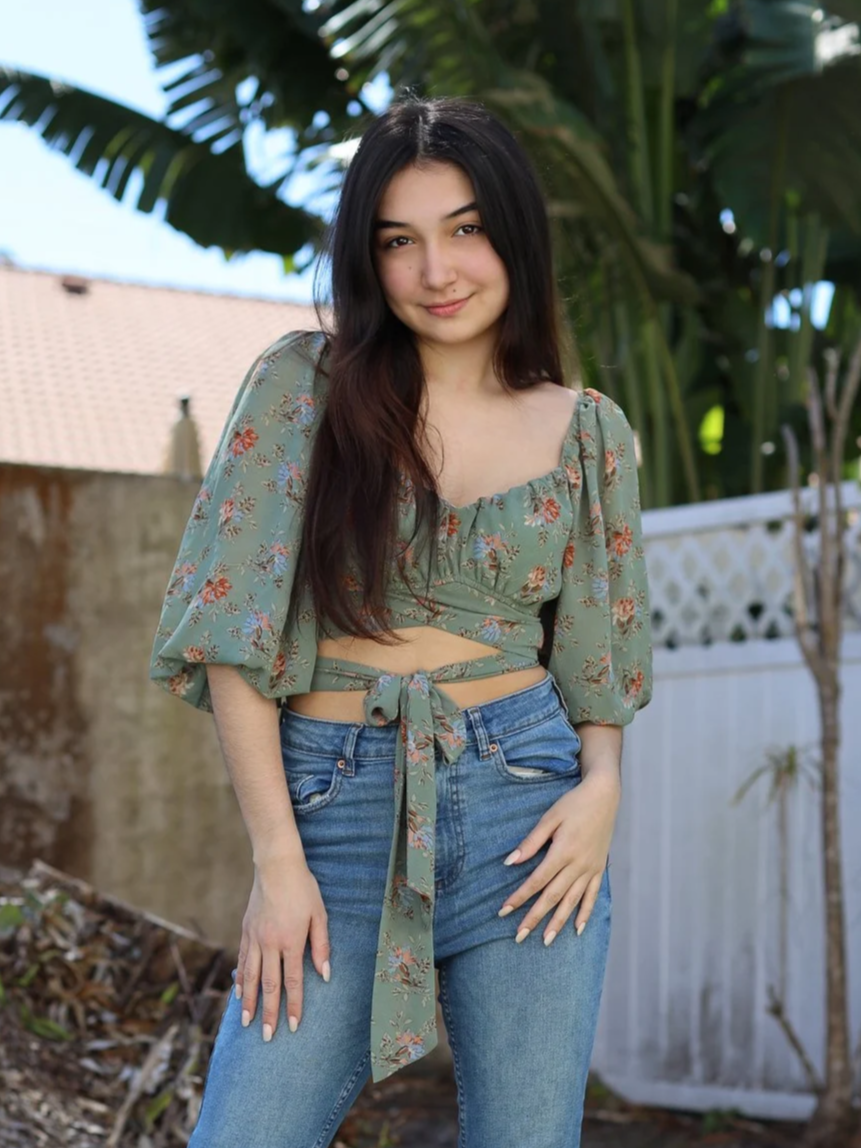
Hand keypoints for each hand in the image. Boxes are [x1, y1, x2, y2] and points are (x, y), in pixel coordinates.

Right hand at [235, 854, 330, 1040]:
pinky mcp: (246, 931)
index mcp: (291, 941)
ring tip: (248, 1023)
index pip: (292, 981)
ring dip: (250, 1003)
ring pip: (251, 977)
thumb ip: (321, 946)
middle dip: (269, 1013)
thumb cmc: (303, 888)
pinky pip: (242, 961)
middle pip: (270, 985)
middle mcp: (270, 943)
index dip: (293, 1006)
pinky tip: (240, 994)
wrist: (276, 865)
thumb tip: (325, 975)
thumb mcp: (319, 914)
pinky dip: (241, 980)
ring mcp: (255, 938)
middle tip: (267, 1037)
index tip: (292, 1026)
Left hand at [498, 772, 619, 944]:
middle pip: (552, 897)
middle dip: (534, 918)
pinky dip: (585, 914)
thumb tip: (510, 862)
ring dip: (558, 922)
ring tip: (546, 940)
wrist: (605, 796)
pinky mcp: (599, 869)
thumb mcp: (549, 818)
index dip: (519, 898)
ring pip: (572, 902)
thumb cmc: (574, 804)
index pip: (536, 881)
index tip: (504, 912)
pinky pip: (592, 896)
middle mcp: (578, 865)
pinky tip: (577, 929)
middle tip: (519, 937)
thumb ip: (531, 842)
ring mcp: (590, 869)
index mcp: (563, 852)